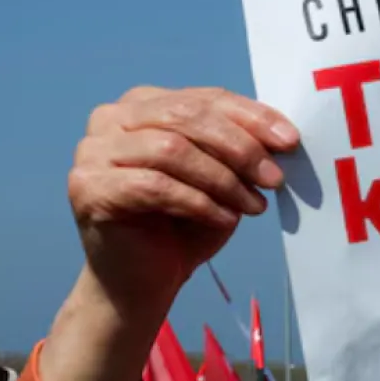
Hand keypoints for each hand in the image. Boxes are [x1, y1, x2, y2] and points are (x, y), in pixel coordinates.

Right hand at [45, 87, 297, 380]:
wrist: (143, 282)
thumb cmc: (183, 228)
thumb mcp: (221, 181)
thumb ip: (240, 152)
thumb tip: (281, 136)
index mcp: (143, 105)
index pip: (205, 98)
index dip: (251, 117)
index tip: (290, 141)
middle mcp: (111, 119)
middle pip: (187, 117)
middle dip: (240, 148)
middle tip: (274, 178)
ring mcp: (92, 151)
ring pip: (171, 149)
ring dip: (222, 179)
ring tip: (252, 206)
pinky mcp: (89, 188)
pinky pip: (155, 186)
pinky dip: (199, 202)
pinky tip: (224, 219)